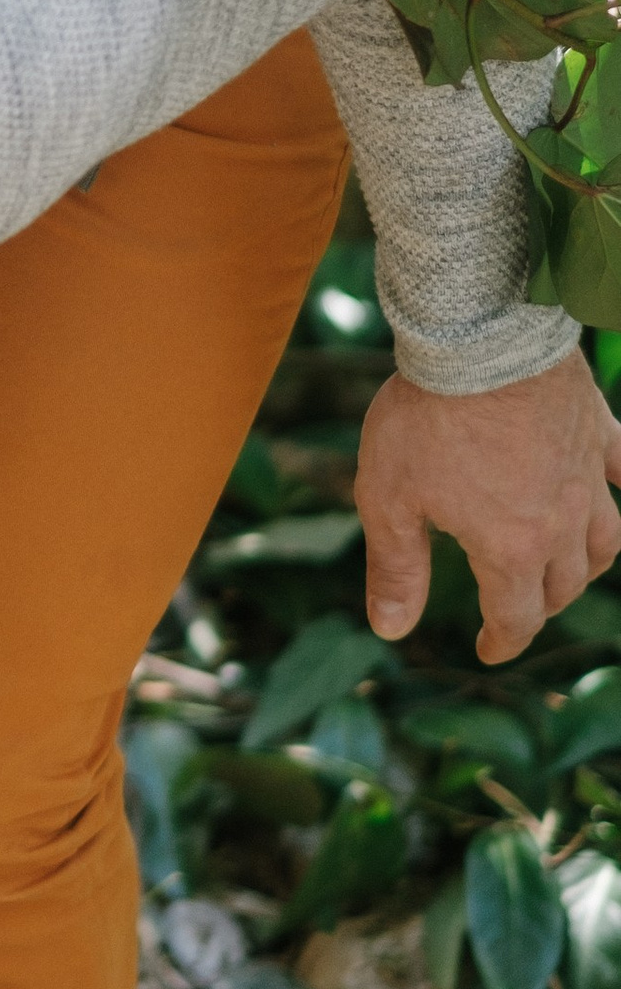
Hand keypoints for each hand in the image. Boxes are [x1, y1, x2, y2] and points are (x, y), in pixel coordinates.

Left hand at [358, 352, 620, 664]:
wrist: (476, 339)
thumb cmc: (426, 418)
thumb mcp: (389, 499)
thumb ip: (396, 568)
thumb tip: (391, 631)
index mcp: (510, 547)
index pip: (517, 616)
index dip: (503, 641)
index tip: (488, 650)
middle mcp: (562, 521)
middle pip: (565, 584)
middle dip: (540, 604)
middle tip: (517, 605)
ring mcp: (587, 475)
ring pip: (607, 540)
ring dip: (587, 564)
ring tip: (567, 567)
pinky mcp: (598, 430)